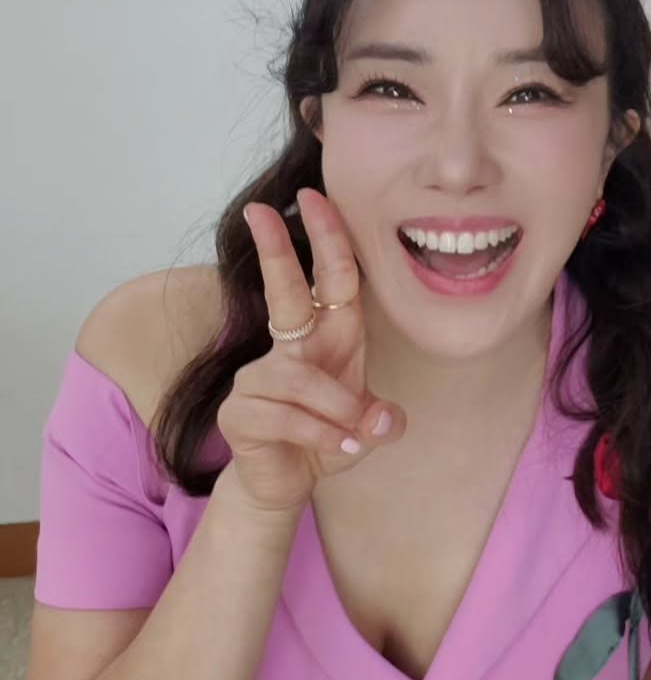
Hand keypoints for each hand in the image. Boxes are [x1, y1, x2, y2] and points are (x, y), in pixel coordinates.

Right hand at [216, 188, 402, 514]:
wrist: (289, 483)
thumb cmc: (329, 438)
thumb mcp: (368, 428)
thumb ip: (382, 421)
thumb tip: (382, 419)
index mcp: (328, 336)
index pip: (330, 279)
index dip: (326, 238)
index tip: (313, 196)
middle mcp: (290, 347)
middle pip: (283, 290)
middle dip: (276, 248)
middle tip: (261, 209)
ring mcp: (259, 377)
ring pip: (300, 378)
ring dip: (336, 409)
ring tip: (353, 436)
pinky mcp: (240, 411)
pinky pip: (287, 416)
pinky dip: (321, 436)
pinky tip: (338, 450)